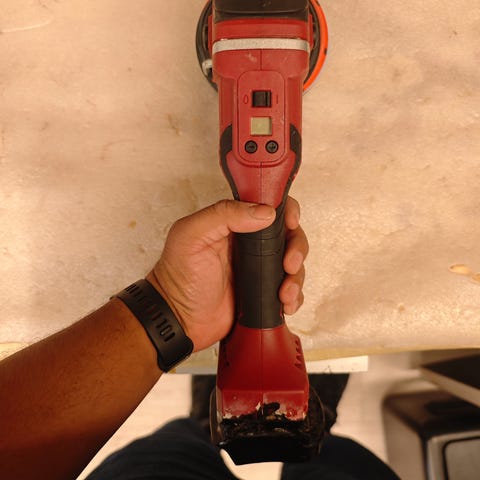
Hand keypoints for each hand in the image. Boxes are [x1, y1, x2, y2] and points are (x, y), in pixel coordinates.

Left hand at [148, 197, 308, 351]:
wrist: (177, 320)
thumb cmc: (178, 277)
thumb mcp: (191, 235)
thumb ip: (223, 214)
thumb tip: (264, 212)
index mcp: (233, 225)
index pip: (268, 207)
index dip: (286, 212)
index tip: (291, 222)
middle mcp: (249, 245)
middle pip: (288, 236)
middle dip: (297, 248)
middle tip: (289, 264)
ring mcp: (257, 270)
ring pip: (293, 265)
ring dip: (296, 277)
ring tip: (284, 293)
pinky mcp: (262, 293)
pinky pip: (289, 291)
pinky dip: (294, 297)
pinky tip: (284, 304)